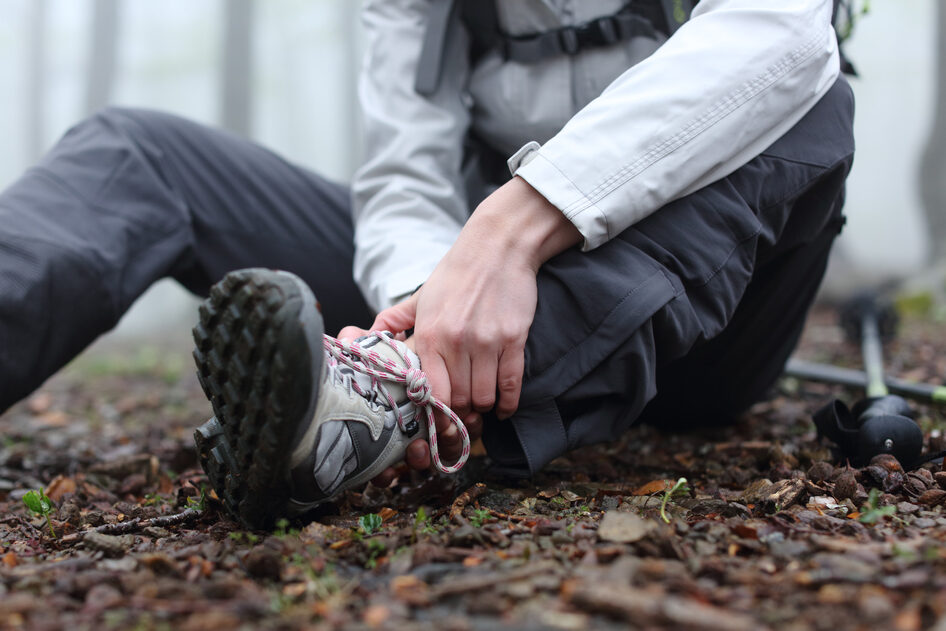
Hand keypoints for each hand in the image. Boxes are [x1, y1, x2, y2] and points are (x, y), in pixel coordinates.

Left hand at [355, 177, 580, 483]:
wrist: (497, 247)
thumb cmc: (456, 273)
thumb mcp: (420, 296)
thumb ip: (393, 321)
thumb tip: (365, 337)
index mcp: (430, 334)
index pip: (431, 392)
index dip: (435, 411)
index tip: (438, 414)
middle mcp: (457, 342)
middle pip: (460, 400)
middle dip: (460, 411)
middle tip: (461, 410)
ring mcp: (487, 342)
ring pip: (485, 397)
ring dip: (483, 406)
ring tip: (480, 401)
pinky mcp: (513, 339)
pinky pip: (512, 384)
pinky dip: (508, 402)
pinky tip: (502, 406)